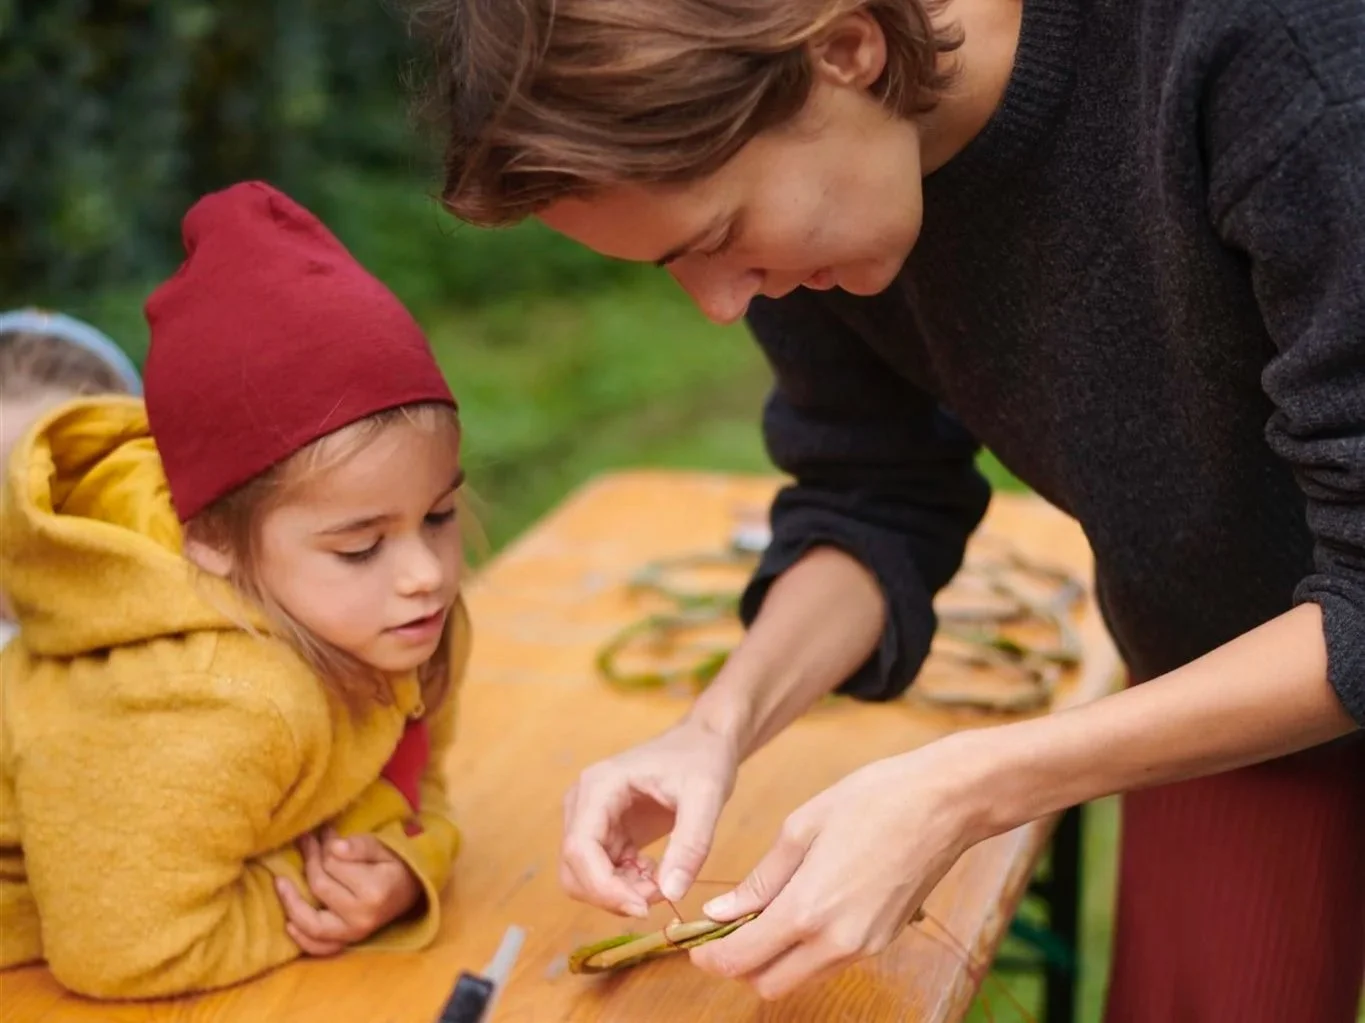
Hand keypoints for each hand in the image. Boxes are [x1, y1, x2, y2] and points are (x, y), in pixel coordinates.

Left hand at [275, 827, 422, 955]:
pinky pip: (320, 948)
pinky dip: (303, 939)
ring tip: (279, 882)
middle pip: (320, 887)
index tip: (321, 832)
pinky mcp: (348, 942)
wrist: (412, 889)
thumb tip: (333, 847)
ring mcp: (354, 934)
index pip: (333, 865)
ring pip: (312, 923)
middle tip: (306, 841)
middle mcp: (361, 917)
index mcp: (373, 891)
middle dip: (310, 861)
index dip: (324, 846)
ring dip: (291, 902)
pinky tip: (288, 923)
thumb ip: (360, 846)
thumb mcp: (384, 847)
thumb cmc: (396, 864)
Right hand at [560, 717, 740, 916]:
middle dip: (612, 894)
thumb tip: (672, 893)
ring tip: (663, 882)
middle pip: (574, 868)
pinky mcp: (607, 833)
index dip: (604, 887)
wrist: (704, 742)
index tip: (643, 907)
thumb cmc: (703, 759)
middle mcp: (584, 803)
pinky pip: (603, 873)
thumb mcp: (706, 797)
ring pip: (586, 877)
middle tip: (658, 896)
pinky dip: (627, 885)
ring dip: (620, 892)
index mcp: (598, 787)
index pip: (579, 848)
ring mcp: (592, 819)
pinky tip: (658, 873)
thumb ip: (690, 845)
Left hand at [688, 736, 983, 1000]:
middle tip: (724, 932)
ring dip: (773, 960)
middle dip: (739, 966)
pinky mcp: (885, 941)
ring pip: (801, 977)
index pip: (743, 959)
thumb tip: (722, 911)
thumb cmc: (873, 800)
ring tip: (761, 915)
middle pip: (769, 984)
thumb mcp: (801, 828)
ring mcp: (866, 947)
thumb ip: (761, 879)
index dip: (710, 958)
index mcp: (808, 910)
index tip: (695, 945)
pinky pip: (830, 961)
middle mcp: (837, 942)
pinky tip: (800, 909)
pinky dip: (805, 950)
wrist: (946, 802)